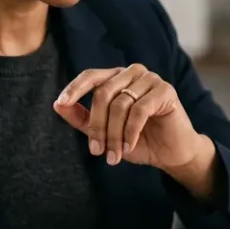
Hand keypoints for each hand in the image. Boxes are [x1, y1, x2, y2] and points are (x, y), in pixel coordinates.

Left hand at [53, 64, 216, 195]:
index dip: (75, 88)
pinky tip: (129, 147)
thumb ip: (83, 119)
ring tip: (114, 156)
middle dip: (97, 126)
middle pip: (103, 93)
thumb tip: (58, 105)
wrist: (171, 154)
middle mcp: (133, 73)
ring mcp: (151, 79)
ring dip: (114, 134)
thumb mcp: (105, 132)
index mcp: (117, 78)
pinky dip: (130, 132)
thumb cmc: (139, 140)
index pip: (91, 76)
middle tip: (96, 151)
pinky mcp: (166, 91)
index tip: (61, 103)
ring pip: (120, 104)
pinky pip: (139, 111)